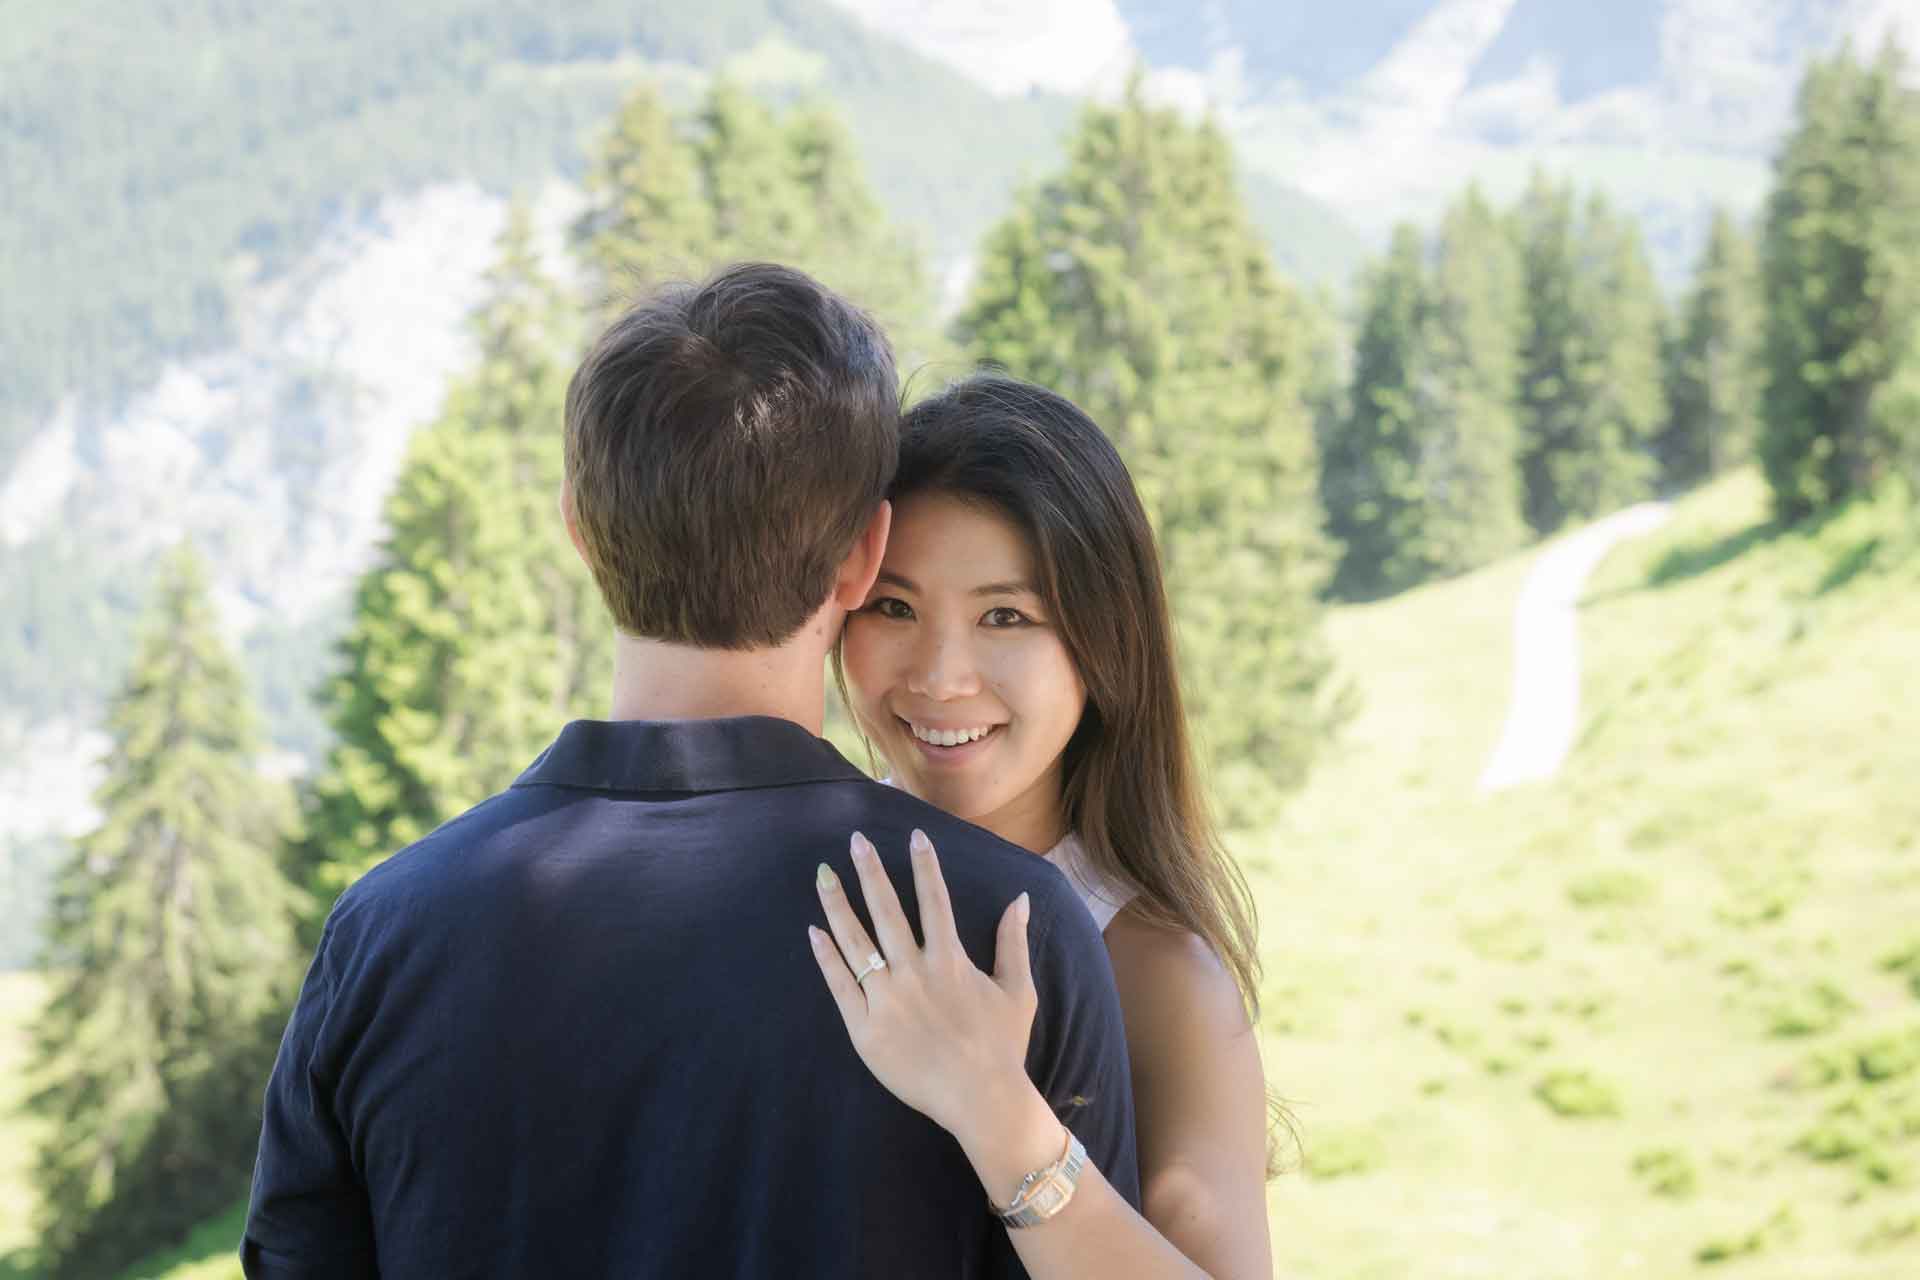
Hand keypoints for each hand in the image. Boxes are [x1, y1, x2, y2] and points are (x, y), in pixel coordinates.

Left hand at [808, 828, 1039, 1139]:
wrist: (980, 1098)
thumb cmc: (1001, 1046)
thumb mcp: (1017, 990)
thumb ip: (1013, 942)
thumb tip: (1020, 899)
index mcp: (950, 960)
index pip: (934, 900)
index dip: (925, 865)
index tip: (914, 835)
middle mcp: (915, 972)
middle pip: (886, 911)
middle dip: (870, 871)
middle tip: (856, 840)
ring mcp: (887, 999)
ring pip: (855, 942)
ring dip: (837, 905)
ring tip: (823, 875)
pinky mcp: (865, 1028)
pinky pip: (839, 985)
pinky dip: (826, 957)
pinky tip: (814, 931)